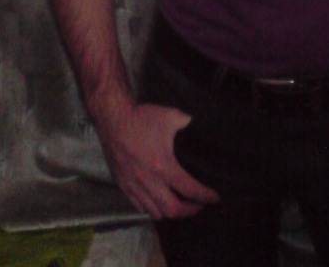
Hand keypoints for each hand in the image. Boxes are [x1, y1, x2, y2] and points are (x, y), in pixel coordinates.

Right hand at [100, 102, 219, 219]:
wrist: (114, 119)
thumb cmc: (143, 118)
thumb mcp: (171, 116)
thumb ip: (189, 123)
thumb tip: (200, 127)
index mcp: (163, 166)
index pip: (189, 189)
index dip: (205, 196)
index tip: (215, 198)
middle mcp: (149, 181)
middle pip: (173, 210)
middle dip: (189, 211)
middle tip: (199, 205)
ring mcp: (134, 186)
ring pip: (155, 212)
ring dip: (170, 213)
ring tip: (180, 205)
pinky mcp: (124, 186)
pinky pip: (140, 207)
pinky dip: (152, 209)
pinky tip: (159, 202)